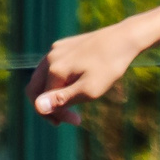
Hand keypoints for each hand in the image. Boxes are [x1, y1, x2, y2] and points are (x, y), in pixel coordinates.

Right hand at [25, 22, 144, 125]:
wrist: (124, 38)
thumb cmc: (110, 67)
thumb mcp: (89, 89)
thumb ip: (63, 99)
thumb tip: (39, 106)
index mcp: (54, 71)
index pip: (43, 100)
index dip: (56, 115)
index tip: (77, 121)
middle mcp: (49, 58)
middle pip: (35, 88)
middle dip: (48, 106)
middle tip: (64, 120)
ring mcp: (56, 50)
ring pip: (43, 76)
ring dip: (52, 92)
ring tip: (70, 103)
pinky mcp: (64, 45)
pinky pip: (53, 66)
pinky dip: (58, 80)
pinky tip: (75, 84)